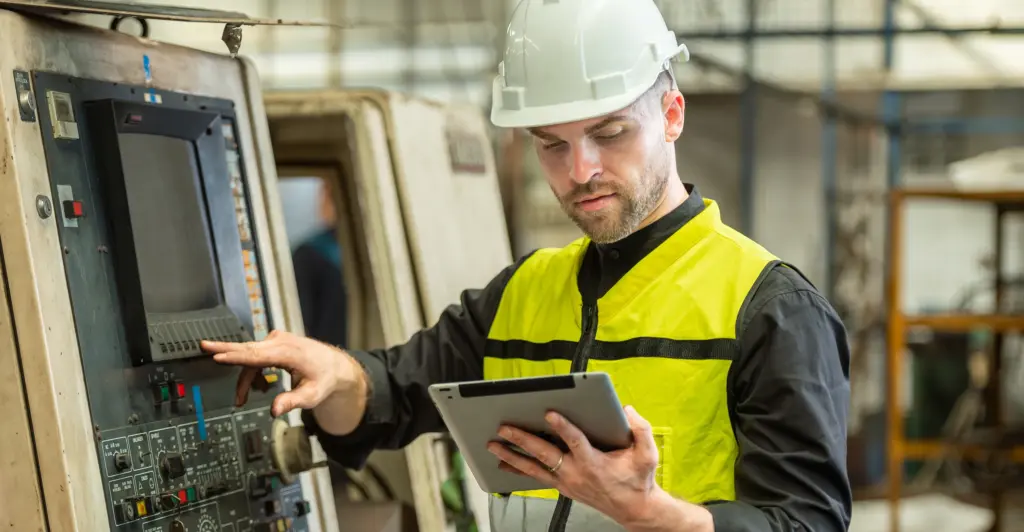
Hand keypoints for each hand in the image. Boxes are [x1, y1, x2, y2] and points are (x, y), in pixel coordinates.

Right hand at [201, 330, 365, 417]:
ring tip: (242, 399)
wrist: (335, 366)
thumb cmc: (324, 379)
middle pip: (247, 347)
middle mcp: (281, 342)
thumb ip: (292, 402)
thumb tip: (274, 411)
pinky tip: (258, 387)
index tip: (219, 356)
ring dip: (244, 378)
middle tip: (203, 346)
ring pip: (250, 356)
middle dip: (225, 350)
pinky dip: (252, 371)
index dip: (236, 356)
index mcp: (289, 352)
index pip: (257, 355)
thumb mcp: (311, 395)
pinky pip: (255, 356)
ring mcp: (277, 340)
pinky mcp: (275, 343)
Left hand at [487, 405, 662, 526]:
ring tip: (492, 444)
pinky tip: (503, 463)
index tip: (548, 413)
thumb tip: (627, 410)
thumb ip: (641, 430)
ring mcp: (566, 481)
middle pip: (544, 453)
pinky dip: (518, 470)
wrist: (634, 509)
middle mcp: (575, 472)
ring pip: (533, 467)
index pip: (574, 441)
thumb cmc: (638, 479)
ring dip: (512, 455)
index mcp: (594, 462)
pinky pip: (536, 477)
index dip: (562, 427)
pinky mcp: (562, 486)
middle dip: (522, 439)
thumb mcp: (648, 455)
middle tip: (504, 427)